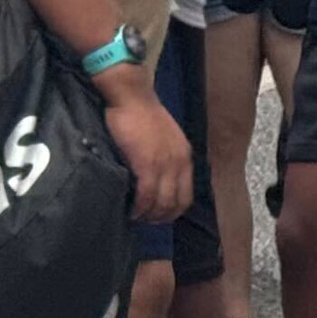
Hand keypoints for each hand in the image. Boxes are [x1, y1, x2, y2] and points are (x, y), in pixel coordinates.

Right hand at [99, 79, 192, 221]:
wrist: (132, 96)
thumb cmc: (142, 114)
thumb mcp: (165, 138)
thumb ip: (166, 158)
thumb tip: (157, 180)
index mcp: (185, 156)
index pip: (186, 195)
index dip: (173, 211)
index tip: (158, 216)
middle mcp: (179, 162)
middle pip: (175, 203)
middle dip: (160, 218)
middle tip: (144, 221)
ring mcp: (164, 164)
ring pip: (161, 203)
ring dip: (148, 215)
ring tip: (135, 217)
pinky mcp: (147, 163)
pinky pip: (146, 195)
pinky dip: (138, 207)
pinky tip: (130, 210)